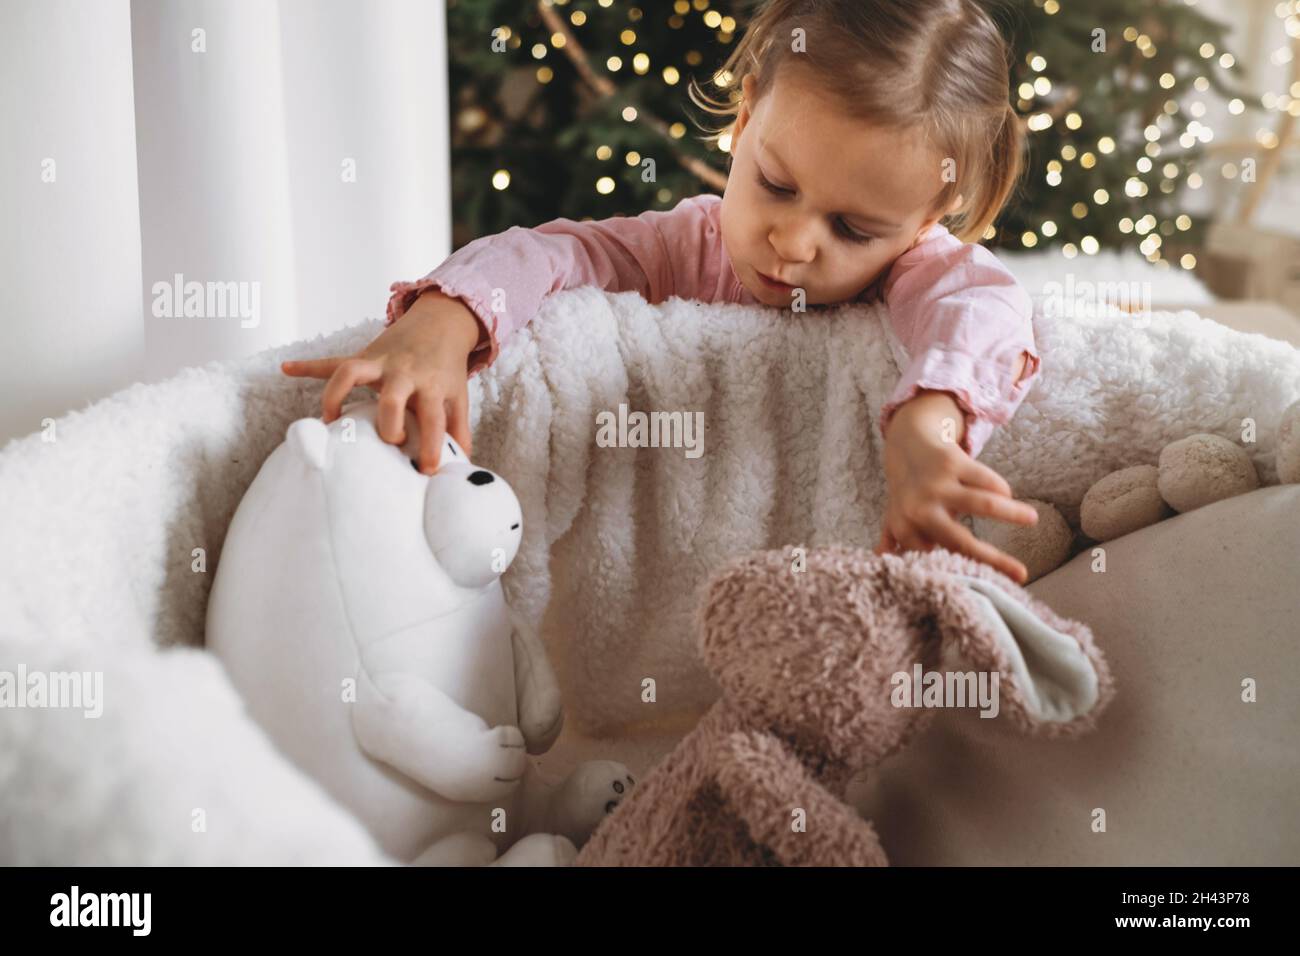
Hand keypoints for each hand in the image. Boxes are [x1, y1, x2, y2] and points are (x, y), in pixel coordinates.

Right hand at [280, 290, 482, 472]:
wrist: (440, 324)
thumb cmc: (446, 370)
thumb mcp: (458, 397)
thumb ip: (458, 430)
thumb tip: (461, 465)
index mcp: (431, 386)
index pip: (434, 419)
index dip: (432, 446)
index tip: (427, 470)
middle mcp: (404, 374)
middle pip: (391, 398)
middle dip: (388, 424)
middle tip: (388, 442)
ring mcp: (380, 363)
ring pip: (351, 372)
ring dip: (335, 395)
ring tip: (329, 421)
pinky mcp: (364, 356)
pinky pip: (331, 360)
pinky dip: (308, 365)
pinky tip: (286, 368)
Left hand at [875, 395, 1037, 583]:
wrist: (906, 444)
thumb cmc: (907, 491)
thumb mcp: (895, 519)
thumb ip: (895, 545)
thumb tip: (884, 565)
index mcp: (905, 529)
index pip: (939, 559)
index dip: (964, 572)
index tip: (986, 584)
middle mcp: (919, 509)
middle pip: (962, 542)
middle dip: (993, 560)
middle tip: (1021, 573)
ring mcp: (936, 485)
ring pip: (984, 504)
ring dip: (1013, 513)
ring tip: (1033, 518)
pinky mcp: (952, 462)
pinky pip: (987, 480)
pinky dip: (1001, 490)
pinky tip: (1007, 497)